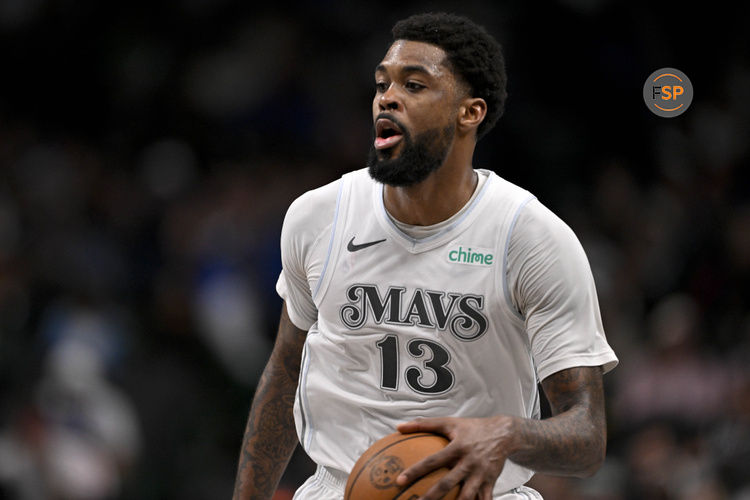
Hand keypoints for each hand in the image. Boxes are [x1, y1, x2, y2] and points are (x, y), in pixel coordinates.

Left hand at [395, 416, 516, 499]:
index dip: (416, 471)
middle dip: (432, 497)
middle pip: (448, 483)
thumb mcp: (449, 422)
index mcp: (457, 448)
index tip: (400, 480)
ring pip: (466, 496)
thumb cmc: (472, 428)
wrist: (504, 433)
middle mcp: (468, 462)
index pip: (432, 461)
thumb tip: (399, 426)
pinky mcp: (490, 483)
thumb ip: (423, 424)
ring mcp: (480, 474)